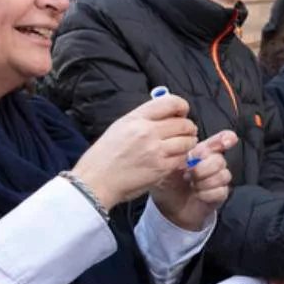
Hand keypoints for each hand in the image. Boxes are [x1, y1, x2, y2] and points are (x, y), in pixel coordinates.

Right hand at [72, 95, 198, 208]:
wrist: (95, 181)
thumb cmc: (105, 155)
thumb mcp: (120, 126)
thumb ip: (144, 118)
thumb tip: (167, 113)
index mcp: (136, 118)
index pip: (171, 102)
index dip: (182, 107)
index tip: (182, 113)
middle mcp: (148, 131)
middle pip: (184, 123)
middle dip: (188, 128)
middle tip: (185, 133)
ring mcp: (155, 150)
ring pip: (187, 141)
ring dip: (188, 143)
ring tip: (181, 146)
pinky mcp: (161, 168)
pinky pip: (182, 159)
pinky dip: (181, 159)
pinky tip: (174, 159)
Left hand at [150, 130, 236, 230]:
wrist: (170, 205)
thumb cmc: (170, 182)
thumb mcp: (170, 164)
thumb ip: (182, 154)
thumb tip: (195, 150)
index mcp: (203, 152)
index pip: (221, 140)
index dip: (226, 139)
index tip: (225, 142)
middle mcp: (214, 163)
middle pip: (219, 160)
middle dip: (203, 168)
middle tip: (189, 174)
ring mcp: (219, 179)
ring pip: (222, 176)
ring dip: (204, 182)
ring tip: (192, 185)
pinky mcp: (221, 194)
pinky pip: (220, 191)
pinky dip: (206, 194)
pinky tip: (198, 195)